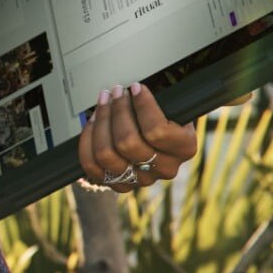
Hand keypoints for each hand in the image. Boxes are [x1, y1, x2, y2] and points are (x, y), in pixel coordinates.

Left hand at [76, 82, 197, 193]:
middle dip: (117, 111)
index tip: (135, 88)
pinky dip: (87, 140)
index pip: (157, 131)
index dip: (142, 106)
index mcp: (184, 148)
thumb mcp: (174, 107)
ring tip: (102, 103)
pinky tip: (92, 123)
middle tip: (115, 92)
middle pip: (128, 142)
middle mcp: (165, 168)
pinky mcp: (119, 184)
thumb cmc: (164, 118)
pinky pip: (92, 165)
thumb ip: (163, 100)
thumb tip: (136, 88)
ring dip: (100, 123)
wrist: (158, 141)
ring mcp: (141, 179)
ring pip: (107, 154)